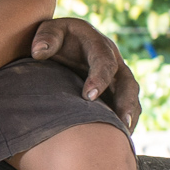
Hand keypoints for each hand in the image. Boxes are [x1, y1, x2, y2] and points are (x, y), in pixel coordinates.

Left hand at [30, 17, 140, 132]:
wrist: (64, 43)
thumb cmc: (56, 37)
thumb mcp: (50, 29)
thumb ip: (46, 37)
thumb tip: (38, 53)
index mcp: (98, 45)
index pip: (104, 61)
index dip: (99, 79)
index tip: (88, 97)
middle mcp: (114, 62)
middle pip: (128, 83)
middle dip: (126, 103)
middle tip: (121, 123)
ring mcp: (117, 79)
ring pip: (131, 98)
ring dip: (130, 116)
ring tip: (124, 138)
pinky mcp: (115, 93)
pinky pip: (126, 108)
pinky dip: (125, 123)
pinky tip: (119, 141)